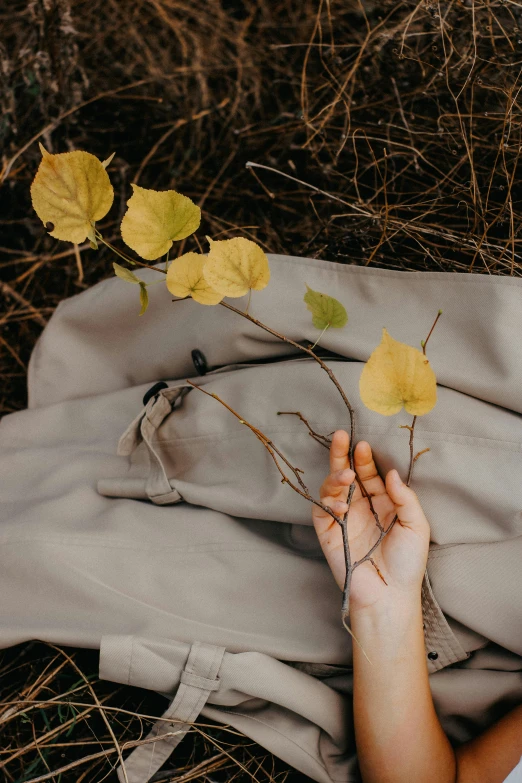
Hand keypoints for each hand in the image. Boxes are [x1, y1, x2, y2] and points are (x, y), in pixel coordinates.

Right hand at [311, 430, 430, 613]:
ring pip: (332, 488)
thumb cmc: (408, 563)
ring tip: (345, 475)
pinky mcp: (328, 533)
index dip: (365, 460)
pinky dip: (329, 503)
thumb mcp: (416, 526)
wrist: (390, 595)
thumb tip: (389, 472)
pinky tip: (342, 505)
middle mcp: (361, 508)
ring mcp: (343, 519)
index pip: (370, 475)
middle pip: (347, 475)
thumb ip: (404, 497)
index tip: (364, 445)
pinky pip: (322, 510)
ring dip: (336, 477)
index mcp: (382, 504)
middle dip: (342, 455)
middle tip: (340, 437)